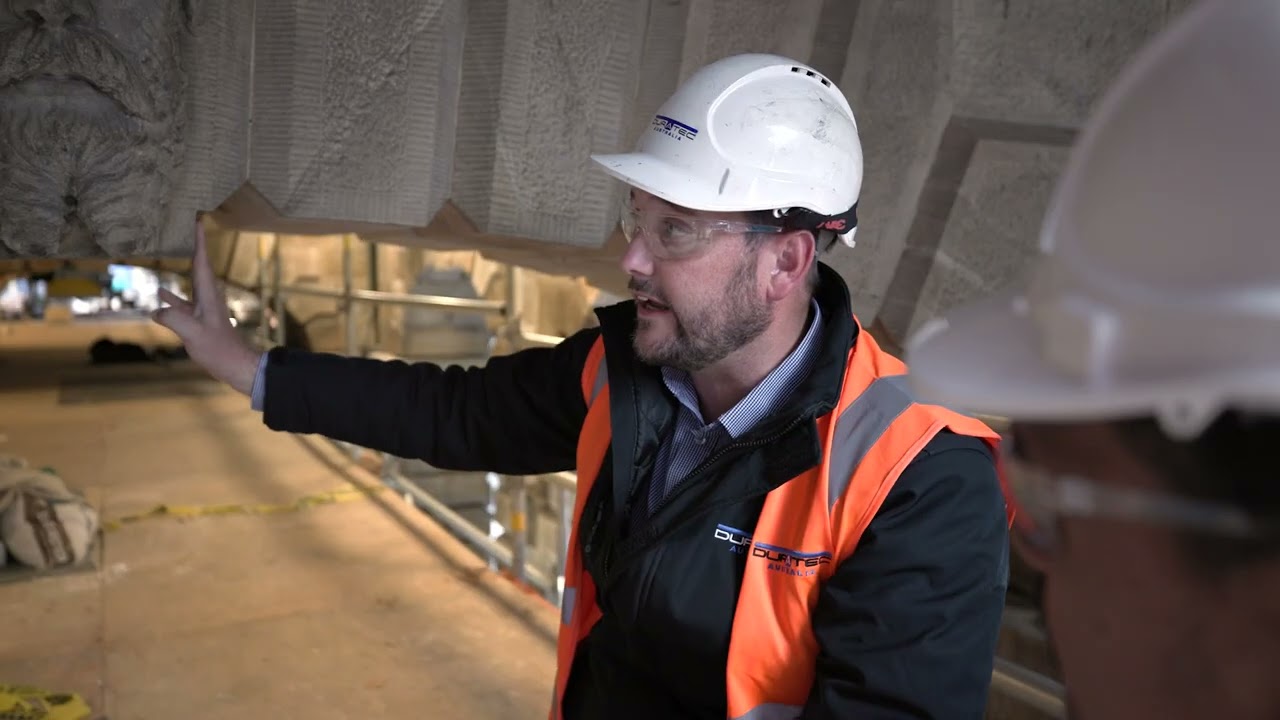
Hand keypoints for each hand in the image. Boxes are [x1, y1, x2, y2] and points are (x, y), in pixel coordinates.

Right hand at [152, 217, 261, 395]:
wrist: (236, 366)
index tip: (197, 221)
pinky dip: (172, 297)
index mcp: (208, 296)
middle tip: (188, 227)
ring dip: (183, 268)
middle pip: (198, 266)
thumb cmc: (219, 350)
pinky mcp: (199, 321)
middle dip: (193, 247)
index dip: (199, 242)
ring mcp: (203, 309)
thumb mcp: (193, 334)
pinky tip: (160, 293)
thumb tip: (156, 311)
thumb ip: (173, 319)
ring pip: (190, 283)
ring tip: (171, 254)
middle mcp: (207, 298)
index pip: (202, 262)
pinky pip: (183, 303)